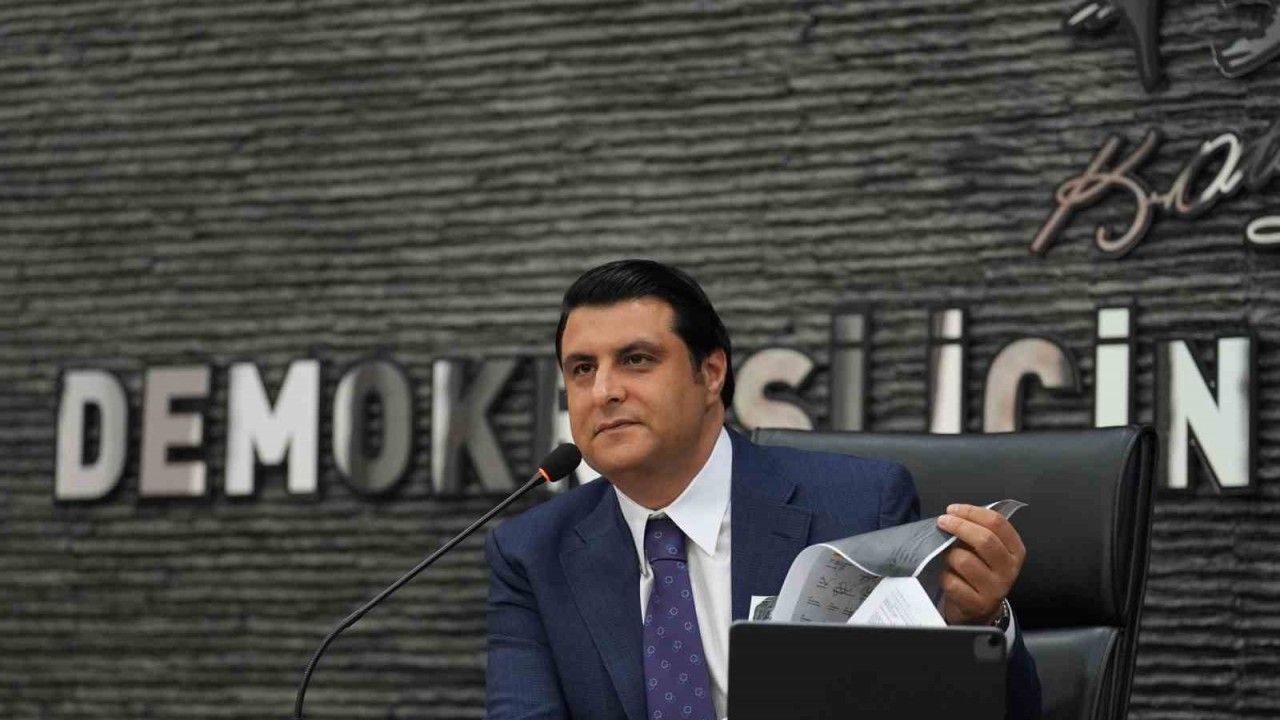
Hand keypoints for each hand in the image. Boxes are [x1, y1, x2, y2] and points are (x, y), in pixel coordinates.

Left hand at [935, 504, 1026, 625]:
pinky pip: (952, 582)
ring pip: (964, 560)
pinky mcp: (977, 605)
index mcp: (1015, 551)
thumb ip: (979, 532)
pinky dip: (944, 576)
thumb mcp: (987, 552)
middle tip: (943, 521)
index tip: (953, 509)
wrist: (979, 611)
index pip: (998, 523)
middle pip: (984, 540)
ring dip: (949, 555)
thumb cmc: (980, 572)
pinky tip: (947, 576)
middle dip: (959, 526)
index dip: (972, 512)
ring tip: (948, 557)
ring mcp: (995, 589)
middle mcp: (1009, 570)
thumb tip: (955, 514)